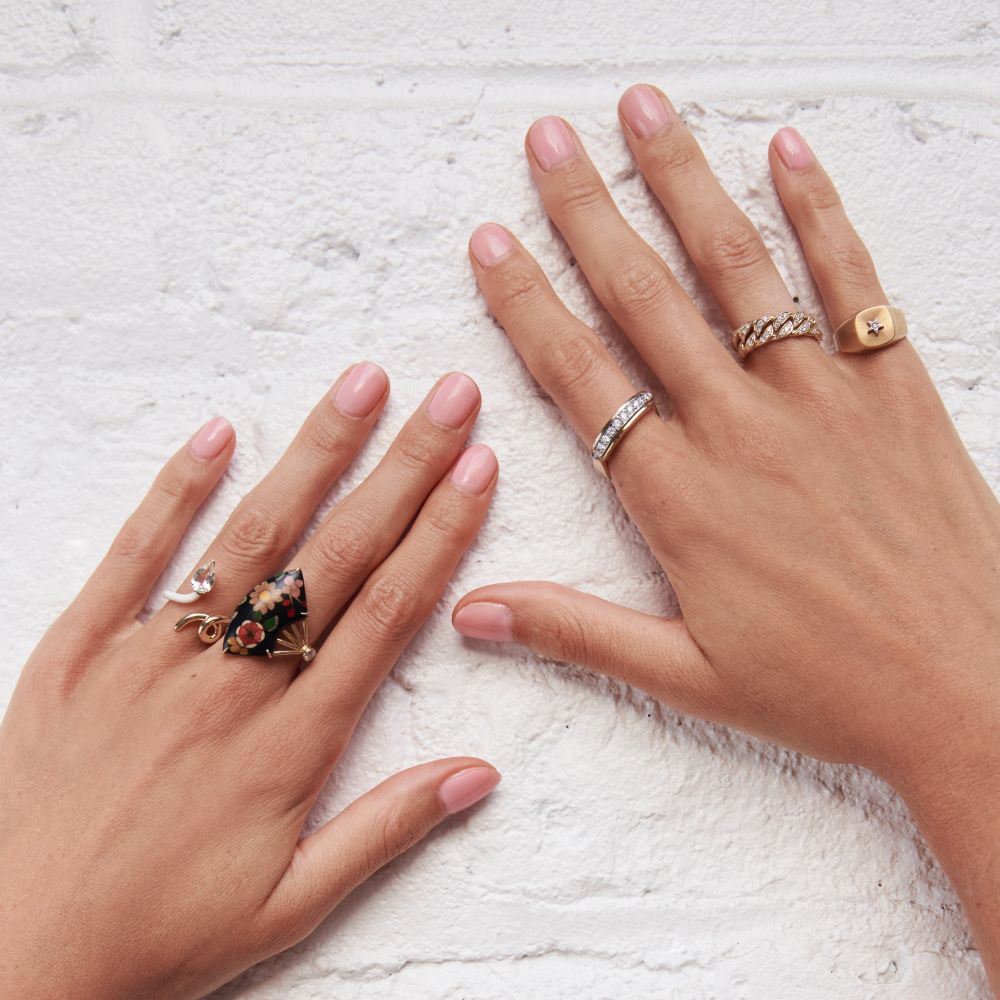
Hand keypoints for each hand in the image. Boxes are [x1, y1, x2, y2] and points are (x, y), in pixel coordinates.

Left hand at [0, 365, 499, 998]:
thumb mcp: (292, 904)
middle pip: (336, 555)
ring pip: (250, 537)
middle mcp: (232, 684)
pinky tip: (216, 432)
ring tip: (359, 388)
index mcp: (292, 742)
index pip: (388, 612)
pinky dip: (173, 491)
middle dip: (403, 468)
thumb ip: (388, 828)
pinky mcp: (78, 653)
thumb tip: (477, 776)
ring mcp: (153, 659)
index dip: (441, 533)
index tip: (478, 470)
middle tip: (448, 400)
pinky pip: (132, 556)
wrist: (16, 957)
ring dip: (311, 456)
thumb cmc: (160, 935)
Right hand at [453, 87, 999, 980]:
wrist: (971, 692)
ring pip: (737, 270)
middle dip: (588, 212)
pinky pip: (852, 282)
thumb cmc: (827, 690)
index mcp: (681, 498)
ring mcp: (822, 400)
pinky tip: (787, 152)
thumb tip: (470, 612)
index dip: (528, 304)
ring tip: (644, 112)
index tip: (493, 244)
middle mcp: (742, 430)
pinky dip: (819, 212)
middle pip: (646, 299)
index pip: (580, 377)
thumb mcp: (685, 674)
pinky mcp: (893, 390)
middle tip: (548, 142)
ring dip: (684, 184)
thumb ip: (572, 629)